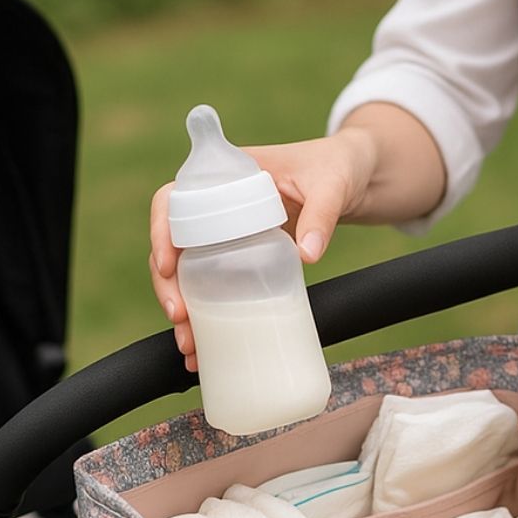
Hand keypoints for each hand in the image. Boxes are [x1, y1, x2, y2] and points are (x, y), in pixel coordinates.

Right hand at [148, 127, 379, 368]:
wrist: (355, 180)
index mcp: (225, 176)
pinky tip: (206, 347)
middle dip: (168, 285)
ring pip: (189, 273)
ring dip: (184, 309)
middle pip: (174, 245)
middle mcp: (218, 206)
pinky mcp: (245, 258)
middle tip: (179, 317)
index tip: (166, 265)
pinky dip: (209, 316)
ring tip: (189, 345)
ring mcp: (229, 235)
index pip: (173, 199)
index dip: (161, 231)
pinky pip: (217, 286)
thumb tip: (308, 255)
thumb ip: (322, 214)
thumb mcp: (332, 185)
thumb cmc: (338, 169)